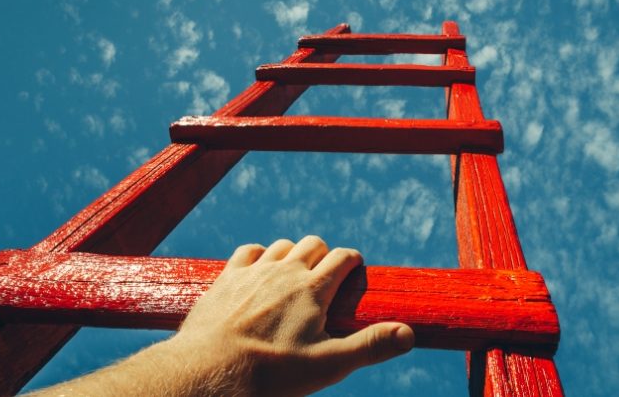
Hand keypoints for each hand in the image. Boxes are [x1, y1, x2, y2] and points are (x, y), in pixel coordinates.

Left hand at [170, 235, 414, 395]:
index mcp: (313, 289)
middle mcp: (285, 271)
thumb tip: (408, 333)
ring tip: (295, 277)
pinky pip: (249, 251)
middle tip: (326, 279)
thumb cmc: (271, 373)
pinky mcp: (227, 278)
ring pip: (282, 246)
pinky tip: (260, 273)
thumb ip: (370, 346)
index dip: (353, 262)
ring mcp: (253, 272)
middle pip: (313, 244)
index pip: (343, 257)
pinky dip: (260, 256)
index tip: (355, 273)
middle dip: (324, 256)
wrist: (210, 373)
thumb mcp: (328, 365)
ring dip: (293, 255)